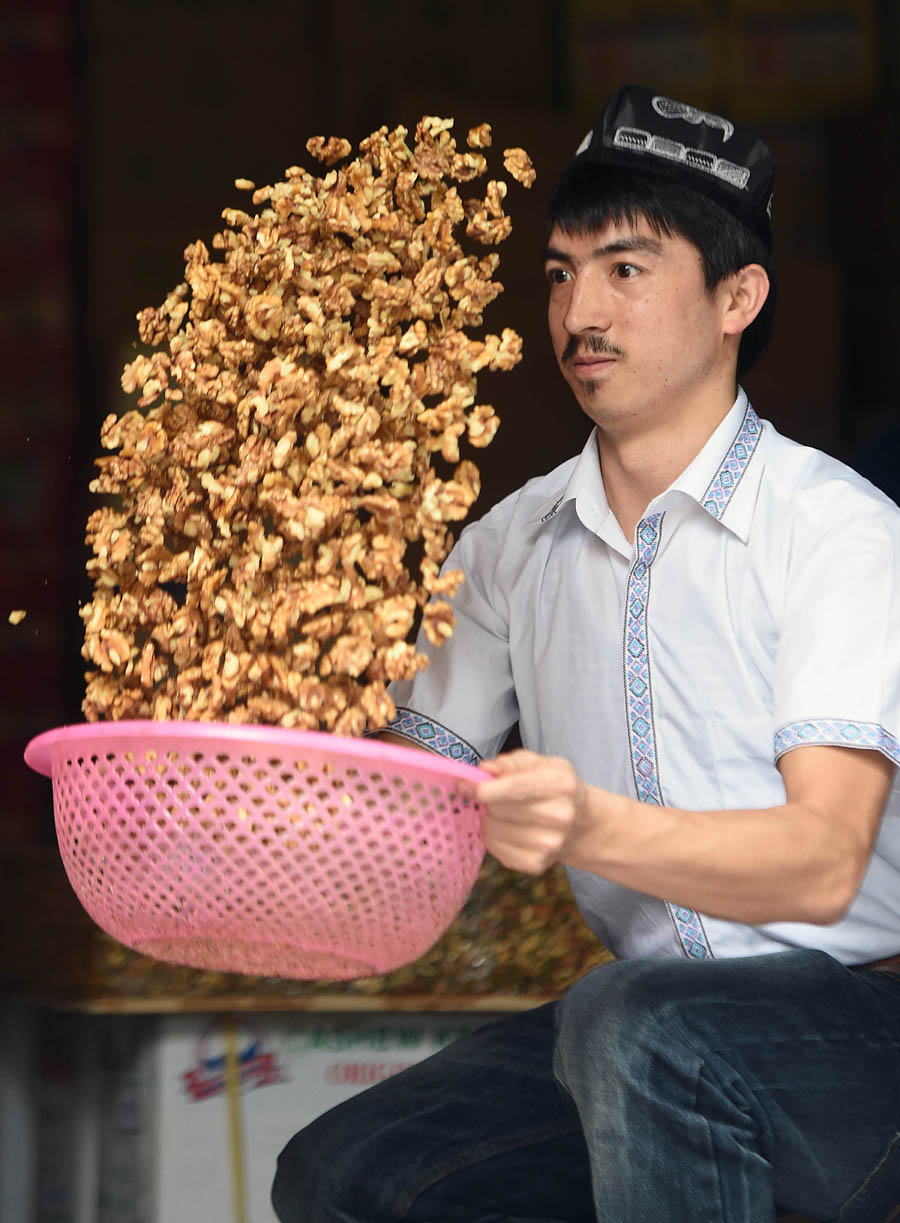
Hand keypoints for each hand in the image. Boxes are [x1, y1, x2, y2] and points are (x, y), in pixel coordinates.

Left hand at [474, 749, 595, 874]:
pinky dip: (493, 836)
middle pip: (498, 808)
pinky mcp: (536, 864)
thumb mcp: (540, 763)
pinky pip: (494, 847)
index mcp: (561, 784)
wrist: (581, 825)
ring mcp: (549, 844)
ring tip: (508, 813)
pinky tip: (510, 829)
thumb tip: (483, 770)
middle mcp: (559, 816)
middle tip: (498, 797)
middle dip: (489, 800)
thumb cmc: (554, 788)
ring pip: (491, 829)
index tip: (464, 785)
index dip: (482, 788)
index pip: (513, 788)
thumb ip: (510, 763)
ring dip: (491, 818)